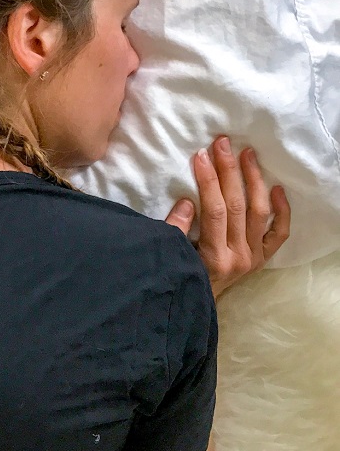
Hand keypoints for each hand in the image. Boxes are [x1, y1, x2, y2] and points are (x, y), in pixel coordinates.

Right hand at [165, 136, 290, 301]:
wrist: (194, 307)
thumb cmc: (178, 279)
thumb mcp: (169, 257)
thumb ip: (175, 231)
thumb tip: (187, 201)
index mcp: (215, 257)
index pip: (214, 210)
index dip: (208, 180)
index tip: (200, 155)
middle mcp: (239, 256)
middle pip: (237, 205)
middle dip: (228, 171)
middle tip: (223, 144)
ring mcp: (253, 257)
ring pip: (258, 212)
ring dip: (253, 180)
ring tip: (247, 155)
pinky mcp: (261, 259)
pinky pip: (278, 234)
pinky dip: (281, 211)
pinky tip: (277, 188)